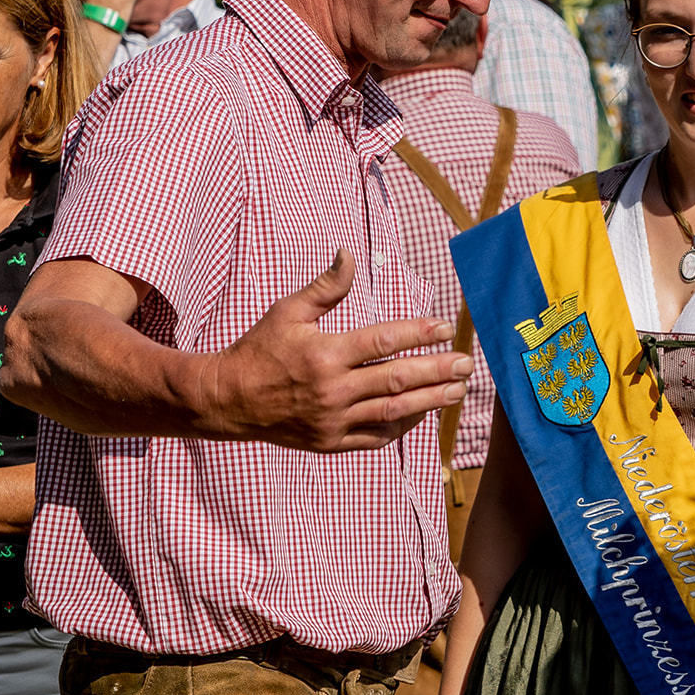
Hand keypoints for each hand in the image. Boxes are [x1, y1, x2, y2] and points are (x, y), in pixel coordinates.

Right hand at [203, 249, 472, 451]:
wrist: (228, 400)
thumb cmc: (259, 349)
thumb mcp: (287, 312)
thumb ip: (325, 287)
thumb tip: (350, 254)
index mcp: (324, 353)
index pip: (383, 341)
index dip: (418, 334)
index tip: (446, 328)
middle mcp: (332, 389)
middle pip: (397, 378)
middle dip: (436, 370)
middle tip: (465, 364)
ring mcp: (332, 420)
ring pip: (393, 410)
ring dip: (430, 400)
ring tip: (456, 391)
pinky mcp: (330, 441)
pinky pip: (376, 436)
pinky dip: (402, 425)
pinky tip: (422, 413)